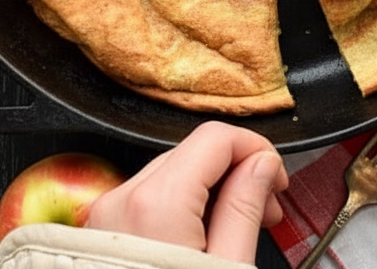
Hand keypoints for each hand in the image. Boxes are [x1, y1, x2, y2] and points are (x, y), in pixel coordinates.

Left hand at [85, 121, 288, 263]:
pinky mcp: (100, 230)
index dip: (256, 150)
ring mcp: (106, 214)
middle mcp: (122, 200)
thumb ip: (245, 207)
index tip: (276, 178)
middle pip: (192, 153)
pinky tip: (202, 237)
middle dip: (236, 172)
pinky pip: (148, 197)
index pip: (215, 139)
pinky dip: (181, 205)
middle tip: (266, 209)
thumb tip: (263, 166)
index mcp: (156, 204)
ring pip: (171, 172)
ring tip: (237, 228)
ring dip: (210, 188)